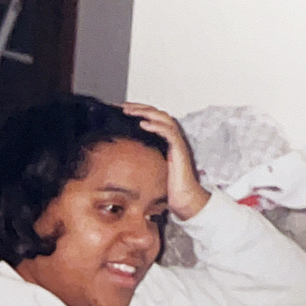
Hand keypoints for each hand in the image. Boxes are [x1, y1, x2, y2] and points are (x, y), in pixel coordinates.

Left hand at [121, 102, 210, 219]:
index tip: (120, 109)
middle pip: (157, 113)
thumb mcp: (151, 167)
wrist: (184, 198)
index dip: (138, 111)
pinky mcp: (180, 150)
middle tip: (122, 106)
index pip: (152, 118)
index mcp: (166, 140)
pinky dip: (157, 126)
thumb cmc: (169, 186)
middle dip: (139, 107)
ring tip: (130, 111)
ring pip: (163, 118)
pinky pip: (169, 133)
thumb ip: (142, 157)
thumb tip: (122, 155)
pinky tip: (144, 124)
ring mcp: (177, 142)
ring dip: (146, 112)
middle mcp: (173, 138)